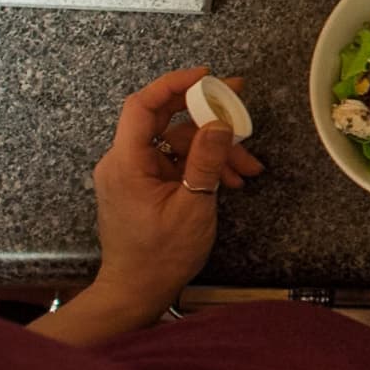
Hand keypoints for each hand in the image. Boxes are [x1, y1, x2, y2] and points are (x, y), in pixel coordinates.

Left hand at [90, 67, 263, 320]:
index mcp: (126, 162)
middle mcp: (122, 162)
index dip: (174, 84)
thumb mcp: (192, 205)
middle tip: (242, 111)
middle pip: (164, 122)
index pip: (142, 105)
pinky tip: (229, 180)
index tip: (207, 77)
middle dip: (207, 120)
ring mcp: (131, 174)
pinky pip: (172, 163)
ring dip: (212, 151)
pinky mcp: (141, 186)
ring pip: (175, 144)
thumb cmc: (161, 255)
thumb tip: (220, 122)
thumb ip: (206, 161)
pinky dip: (199, 167)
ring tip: (247, 169)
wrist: (136, 291)